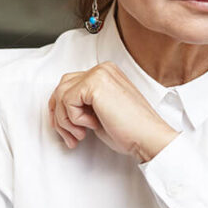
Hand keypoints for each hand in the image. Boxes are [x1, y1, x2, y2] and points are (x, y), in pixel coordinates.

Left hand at [48, 63, 177, 161]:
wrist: (147, 137)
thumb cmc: (131, 130)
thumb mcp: (101, 112)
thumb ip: (84, 104)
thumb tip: (60, 109)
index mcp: (106, 74)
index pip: (70, 84)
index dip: (62, 109)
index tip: (66, 129)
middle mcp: (102, 70)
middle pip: (62, 87)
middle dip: (59, 115)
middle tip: (70, 136)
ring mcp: (99, 74)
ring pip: (61, 94)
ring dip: (65, 121)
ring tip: (80, 134)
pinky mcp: (94, 83)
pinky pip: (67, 101)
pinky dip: (74, 119)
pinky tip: (91, 125)